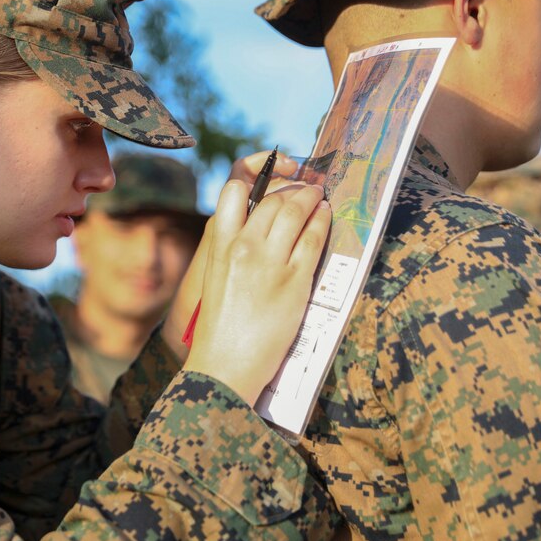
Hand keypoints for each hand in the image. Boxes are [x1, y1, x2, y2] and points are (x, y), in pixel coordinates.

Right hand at [181, 179, 329, 404]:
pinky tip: (326, 216)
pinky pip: (313, 239)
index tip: (273, 179)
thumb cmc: (219, 325)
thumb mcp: (215, 276)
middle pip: (273, 200)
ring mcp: (269, 262)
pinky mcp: (294, 281)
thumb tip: (257, 225)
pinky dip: (323, 221)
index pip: (234, 190)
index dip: (256, 177)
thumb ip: (231, 247)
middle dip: (294, 189)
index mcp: (219, 244)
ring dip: (311, 198)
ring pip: (295, 212)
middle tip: (307, 188)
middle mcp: (243, 246)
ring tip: (319, 196)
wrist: (224, 363)